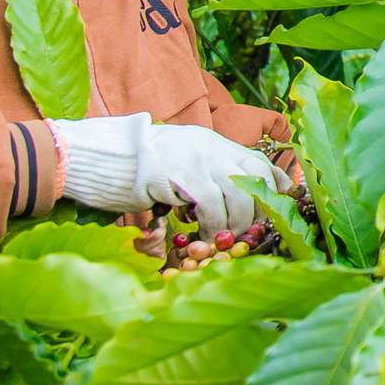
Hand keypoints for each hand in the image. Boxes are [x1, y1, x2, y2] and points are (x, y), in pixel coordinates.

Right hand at [52, 114, 269, 232]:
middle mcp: (213, 145)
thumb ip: (204, 180)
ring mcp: (199, 156)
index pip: (260, 161)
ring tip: (220, 241)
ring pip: (239, 195)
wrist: (102, 156)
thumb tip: (228, 209)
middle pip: (256, 178)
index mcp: (214, 143)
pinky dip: (213, 226)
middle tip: (248, 235)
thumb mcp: (179, 167)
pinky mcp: (184, 172)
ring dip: (234, 224)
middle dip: (259, 210)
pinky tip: (202, 238)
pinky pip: (213, 204)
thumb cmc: (135, 171)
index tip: (283, 208)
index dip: (276, 186)